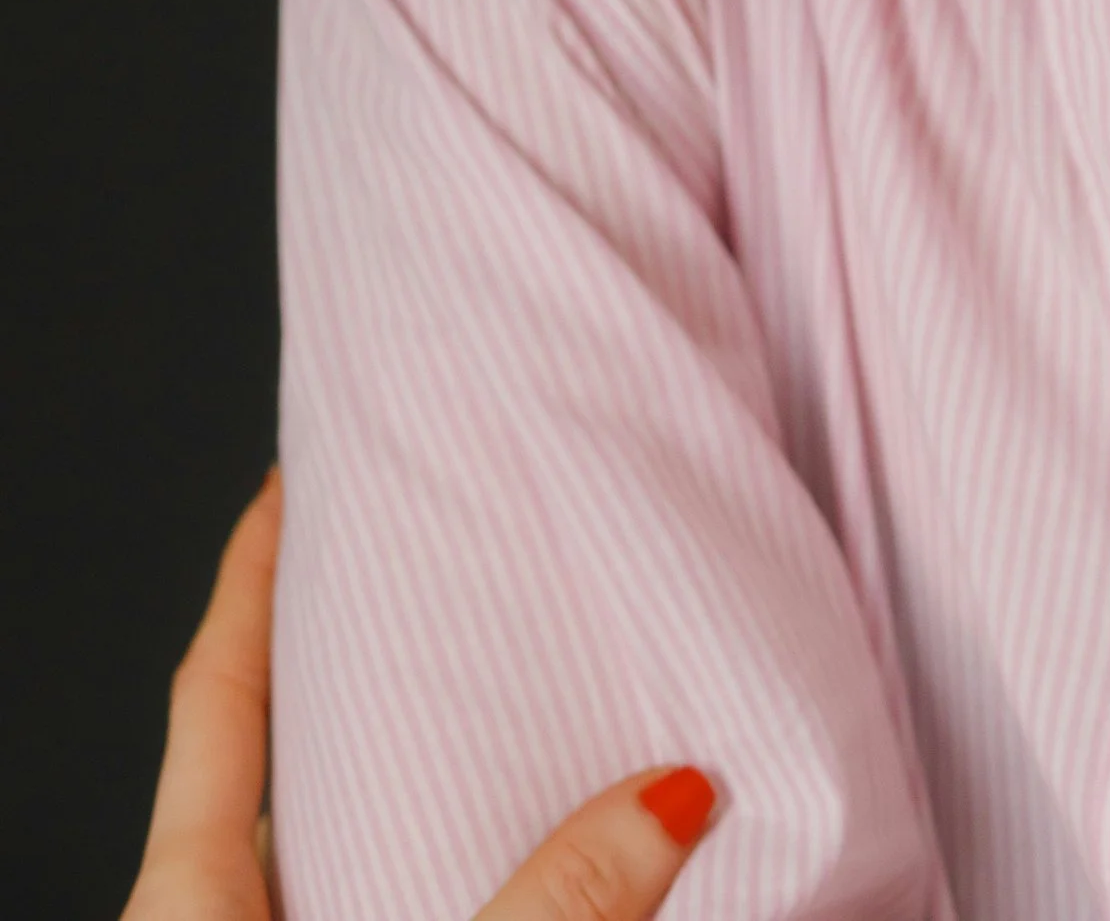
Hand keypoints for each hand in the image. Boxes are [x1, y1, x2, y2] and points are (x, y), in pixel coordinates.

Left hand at [122, 473, 718, 920]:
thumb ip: (550, 901)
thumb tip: (675, 794)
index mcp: (192, 897)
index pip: (217, 690)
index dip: (250, 572)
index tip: (290, 474)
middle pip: (273, 752)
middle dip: (350, 653)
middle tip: (437, 557)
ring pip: (332, 838)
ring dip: (403, 771)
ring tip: (501, 696)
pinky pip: (379, 896)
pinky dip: (438, 858)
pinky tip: (514, 853)